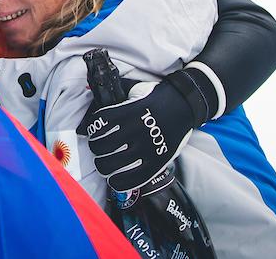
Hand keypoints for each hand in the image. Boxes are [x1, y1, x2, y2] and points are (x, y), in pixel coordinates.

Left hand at [78, 68, 210, 191]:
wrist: (184, 106)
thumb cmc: (155, 99)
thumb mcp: (134, 93)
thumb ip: (117, 105)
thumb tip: (98, 121)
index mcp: (129, 112)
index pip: (99, 124)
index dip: (92, 130)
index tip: (93, 133)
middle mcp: (137, 131)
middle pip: (102, 147)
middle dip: (95, 149)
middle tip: (98, 149)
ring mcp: (147, 149)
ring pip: (112, 165)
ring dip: (103, 166)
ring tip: (105, 164)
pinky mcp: (157, 163)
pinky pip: (132, 179)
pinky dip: (118, 182)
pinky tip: (114, 179)